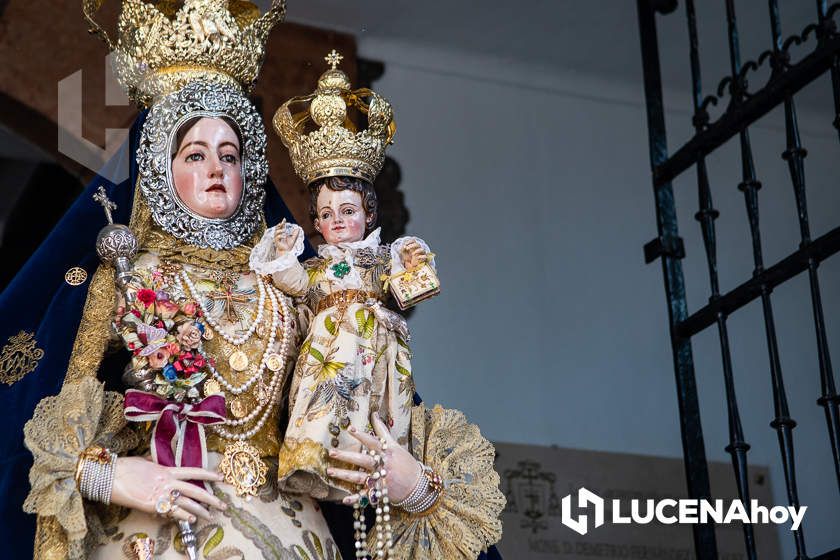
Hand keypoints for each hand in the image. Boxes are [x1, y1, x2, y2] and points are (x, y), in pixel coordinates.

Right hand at [110, 456, 226, 522]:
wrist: (110, 475)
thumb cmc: (125, 468)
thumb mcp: (145, 463)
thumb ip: (157, 467)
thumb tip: (159, 466)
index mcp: (167, 470)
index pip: (194, 471)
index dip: (208, 474)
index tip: (220, 477)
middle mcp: (168, 481)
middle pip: (195, 490)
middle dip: (211, 498)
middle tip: (223, 504)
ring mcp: (161, 493)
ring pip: (187, 503)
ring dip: (200, 510)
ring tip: (211, 516)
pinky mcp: (152, 504)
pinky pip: (172, 511)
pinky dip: (183, 516)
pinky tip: (192, 519)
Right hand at [274, 219, 299, 253]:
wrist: (287, 251)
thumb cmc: (289, 245)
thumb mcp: (293, 238)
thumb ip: (295, 234)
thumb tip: (298, 228)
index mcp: (282, 233)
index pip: (282, 227)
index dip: (282, 223)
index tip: (284, 219)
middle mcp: (279, 235)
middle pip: (277, 228)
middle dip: (279, 225)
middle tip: (282, 223)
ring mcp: (277, 238)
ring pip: (276, 232)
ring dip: (280, 230)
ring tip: (284, 231)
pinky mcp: (276, 242)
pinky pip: (277, 237)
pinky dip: (281, 236)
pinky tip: (284, 237)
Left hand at [327, 414, 421, 504]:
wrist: (418, 485)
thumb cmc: (406, 463)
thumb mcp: (396, 445)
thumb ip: (383, 431)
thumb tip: (374, 414)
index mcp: (387, 453)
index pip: (372, 442)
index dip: (361, 435)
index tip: (349, 428)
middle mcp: (383, 466)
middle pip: (362, 460)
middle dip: (346, 456)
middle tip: (331, 452)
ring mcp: (381, 480)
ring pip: (360, 477)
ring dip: (344, 475)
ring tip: (330, 471)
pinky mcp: (379, 493)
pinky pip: (365, 496)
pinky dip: (355, 499)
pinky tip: (344, 499)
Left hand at [399, 240, 426, 270]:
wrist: (410, 266)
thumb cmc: (407, 259)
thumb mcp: (402, 253)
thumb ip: (402, 249)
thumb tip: (404, 246)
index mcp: (413, 246)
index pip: (413, 241)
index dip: (409, 241)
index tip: (405, 244)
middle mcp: (418, 249)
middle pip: (417, 244)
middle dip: (412, 245)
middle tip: (407, 248)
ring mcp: (421, 254)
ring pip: (422, 249)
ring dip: (417, 251)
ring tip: (412, 254)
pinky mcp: (423, 259)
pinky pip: (425, 256)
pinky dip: (421, 257)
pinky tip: (417, 258)